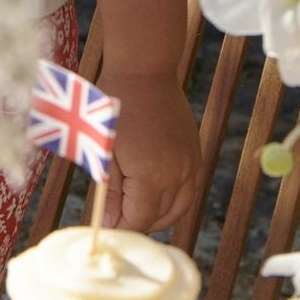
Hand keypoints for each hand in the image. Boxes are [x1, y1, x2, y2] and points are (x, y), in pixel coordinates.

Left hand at [98, 70, 199, 234]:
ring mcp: (191, 165)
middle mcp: (178, 175)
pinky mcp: (196, 156)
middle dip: (136, 224)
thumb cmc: (115, 106)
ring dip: (156, 216)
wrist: (144, 71)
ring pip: (179, 210)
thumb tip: (111, 222)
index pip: (138, 221)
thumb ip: (109, 191)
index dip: (120, 228)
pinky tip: (155, 198)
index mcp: (151, 175)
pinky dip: (174, 202)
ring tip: (134, 211)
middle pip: (159, 219)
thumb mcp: (103, 151)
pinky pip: (190, 192)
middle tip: (115, 218)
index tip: (104, 227)